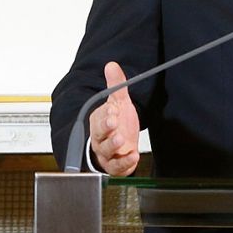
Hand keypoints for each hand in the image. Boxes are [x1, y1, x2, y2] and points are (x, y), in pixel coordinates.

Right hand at [89, 61, 140, 175]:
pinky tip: (134, 155)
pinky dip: (125, 163)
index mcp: (99, 122)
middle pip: (99, 135)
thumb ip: (116, 85)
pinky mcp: (116, 165)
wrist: (120, 144)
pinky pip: (117, 167)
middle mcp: (101, 138)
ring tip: (122, 139)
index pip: (99, 118)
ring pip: (106, 151)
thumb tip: (111, 65)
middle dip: (106, 129)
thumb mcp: (118, 103)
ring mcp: (108, 153)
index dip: (105, 114)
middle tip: (114, 123)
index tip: (113, 109)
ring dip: (113, 145)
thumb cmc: (116, 124)